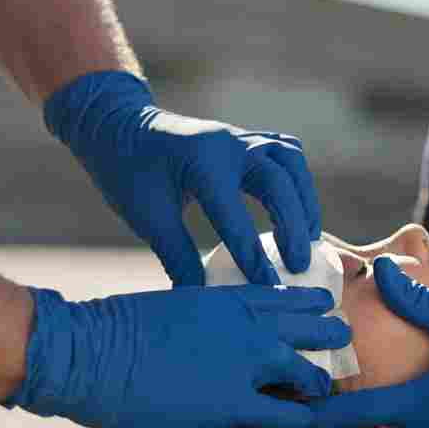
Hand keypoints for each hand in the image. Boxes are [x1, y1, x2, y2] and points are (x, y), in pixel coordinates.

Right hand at [6, 284, 349, 427]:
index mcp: (223, 297)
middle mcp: (243, 325)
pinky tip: (310, 421)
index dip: (306, 300)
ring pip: (305, 367)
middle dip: (327, 331)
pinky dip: (301, 417)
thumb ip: (194, 315)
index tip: (322, 302)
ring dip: (320, 376)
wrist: (86, 353)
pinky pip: (283, 412)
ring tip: (329, 382)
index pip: (281, 295)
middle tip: (343, 336)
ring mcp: (242, 363)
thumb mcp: (164, 307)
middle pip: (305, 324)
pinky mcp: (232, 404)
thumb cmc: (110, 331)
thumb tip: (197, 328)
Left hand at [44, 70, 319, 286]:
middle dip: (292, 226)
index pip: (234, 213)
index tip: (268, 287)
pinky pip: (286, 152)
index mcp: (199, 161)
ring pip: (290, 162)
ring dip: (304, 201)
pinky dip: (297, 180)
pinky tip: (299, 209)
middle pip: (278, 181)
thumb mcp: (148, 218)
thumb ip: (179, 257)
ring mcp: (240, 136)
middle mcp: (227, 143)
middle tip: (296, 266)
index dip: (252, 254)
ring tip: (309, 240)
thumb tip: (203, 301)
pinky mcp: (246, 138)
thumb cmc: (128, 173)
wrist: (119, 126)